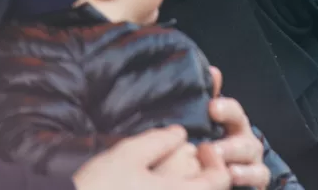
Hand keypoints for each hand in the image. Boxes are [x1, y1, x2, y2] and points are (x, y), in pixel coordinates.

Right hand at [73, 126, 230, 189]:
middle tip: (183, 157)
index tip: (201, 146)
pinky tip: (150, 185)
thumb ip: (157, 142)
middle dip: (200, 174)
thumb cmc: (97, 188)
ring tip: (164, 172)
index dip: (215, 160)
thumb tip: (180, 134)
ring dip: (185, 183)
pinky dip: (167, 188)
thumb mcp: (125, 156)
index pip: (220, 180)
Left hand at [208, 67, 270, 189]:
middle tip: (208, 145)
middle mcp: (244, 138)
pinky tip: (232, 176)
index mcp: (232, 122)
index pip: (233, 110)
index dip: (225, 108)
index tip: (211, 108)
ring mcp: (253, 159)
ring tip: (218, 162)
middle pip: (243, 131)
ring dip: (233, 156)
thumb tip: (212, 71)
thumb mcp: (207, 124)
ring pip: (249, 153)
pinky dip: (247, 176)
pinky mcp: (257, 178)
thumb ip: (208, 97)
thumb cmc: (214, 146)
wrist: (229, 173)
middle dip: (228, 140)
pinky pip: (258, 175)